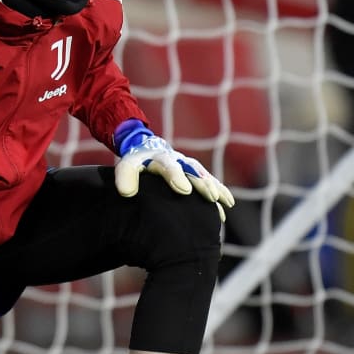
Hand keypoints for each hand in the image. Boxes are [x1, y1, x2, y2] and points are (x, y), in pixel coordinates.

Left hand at [112, 119, 234, 220]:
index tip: (184, 190)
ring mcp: (189, 166)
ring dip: (214, 188)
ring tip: (224, 203)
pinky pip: (210, 181)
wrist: (146, 150)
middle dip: (202, 183)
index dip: (177, 177)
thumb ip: (125, 178)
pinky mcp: (195, 173)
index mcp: (160, 158)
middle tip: (210, 197)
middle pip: (193, 170)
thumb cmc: (136, 163)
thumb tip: (127, 193)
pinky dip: (220, 191)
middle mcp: (179, 160)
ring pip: (204, 176)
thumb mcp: (126, 166)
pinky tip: (228, 204)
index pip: (169, 166)